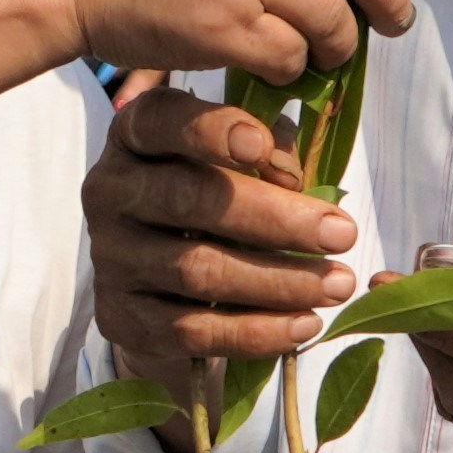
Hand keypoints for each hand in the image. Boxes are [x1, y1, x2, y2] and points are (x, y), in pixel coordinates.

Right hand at [83, 77, 357, 388]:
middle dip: (274, 218)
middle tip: (343, 233)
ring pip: (196, 271)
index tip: (261, 146)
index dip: (210, 130)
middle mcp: (111, 192)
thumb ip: (267, 150)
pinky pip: (192, 330)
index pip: (161, 120)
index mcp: (136, 137)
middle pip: (189, 199)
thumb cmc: (214, 201)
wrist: (158, 282)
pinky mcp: (121, 317)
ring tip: (337, 284)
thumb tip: (290, 174)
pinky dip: (254, 331)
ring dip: (277, 280)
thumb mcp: (239, 159)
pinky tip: (303, 325)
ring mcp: (110, 258)